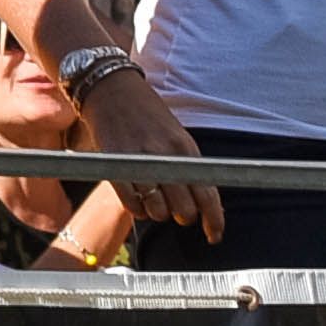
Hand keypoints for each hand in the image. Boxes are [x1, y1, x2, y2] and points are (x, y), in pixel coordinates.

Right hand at [73, 61, 217, 240]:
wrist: (111, 89)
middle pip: (184, 210)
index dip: (214, 221)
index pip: (208, 195)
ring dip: (158, 213)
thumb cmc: (147, 115)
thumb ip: (188, 166)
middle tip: (177, 211)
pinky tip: (138, 200)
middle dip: (182, 217)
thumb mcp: (176, 136)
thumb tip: (202, 203)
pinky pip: (132, 205)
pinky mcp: (116, 166)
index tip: (214, 236)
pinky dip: (137, 209)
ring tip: (154, 200)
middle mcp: (166, 157)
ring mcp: (140, 162)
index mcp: (186, 149)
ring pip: (158, 212)